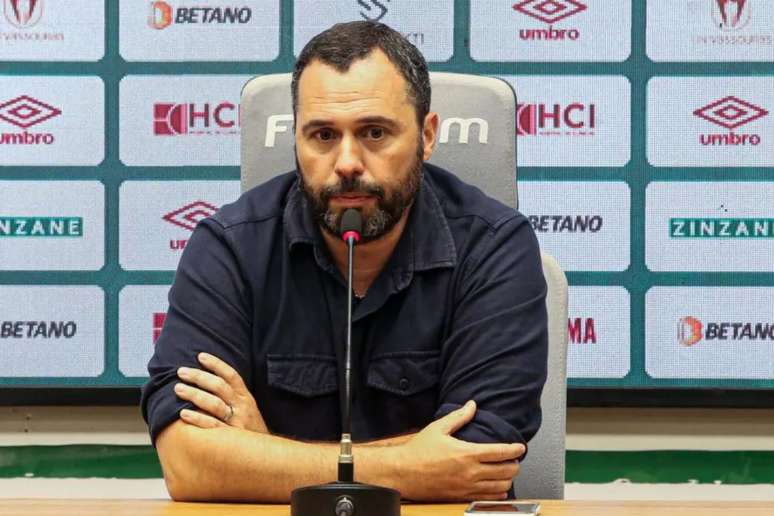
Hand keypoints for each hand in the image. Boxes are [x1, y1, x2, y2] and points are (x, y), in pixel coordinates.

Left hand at [174, 352, 268, 432]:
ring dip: (195, 394)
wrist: (266, 455)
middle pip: (219, 386)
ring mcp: (237, 422)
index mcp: (246, 398)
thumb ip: (233, 398)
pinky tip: (183, 414)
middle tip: (181, 372)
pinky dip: (197, 419)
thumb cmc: (251, 431)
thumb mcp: (248, 410)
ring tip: (178, 388)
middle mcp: (242, 407)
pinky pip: (212, 426)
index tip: (200, 356)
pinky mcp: (231, 438)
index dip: (216, 364)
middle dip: (199, 377)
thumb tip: (209, 383)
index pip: (231, 375)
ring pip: (214, 404)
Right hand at [393, 400, 522, 501]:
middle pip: (505, 471)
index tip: (520, 447)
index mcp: (467, 453)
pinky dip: (497, 493)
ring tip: (507, 472)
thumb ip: (459, 416)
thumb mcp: (438, 428)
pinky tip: (497, 487)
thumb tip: (472, 405)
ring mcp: (467, 488)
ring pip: (500, 487)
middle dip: (514, 464)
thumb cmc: (419, 450)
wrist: (404, 473)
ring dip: (508, 479)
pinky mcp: (461, 497)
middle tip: (514, 459)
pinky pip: (487, 499)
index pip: (500, 452)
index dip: (515, 449)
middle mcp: (471, 472)